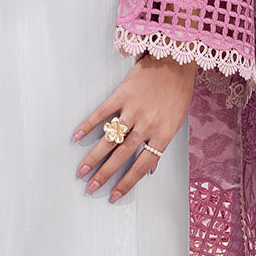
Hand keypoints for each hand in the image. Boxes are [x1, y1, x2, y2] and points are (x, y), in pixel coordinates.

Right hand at [72, 55, 197, 202]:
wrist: (176, 60)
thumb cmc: (178, 90)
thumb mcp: (176, 120)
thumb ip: (161, 143)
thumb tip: (151, 168)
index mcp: (163, 133)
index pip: (142, 165)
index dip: (126, 183)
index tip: (113, 196)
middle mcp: (147, 124)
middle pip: (122, 155)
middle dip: (105, 174)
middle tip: (90, 187)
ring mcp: (134, 109)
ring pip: (110, 139)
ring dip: (93, 157)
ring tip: (81, 171)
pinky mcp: (123, 94)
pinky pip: (102, 112)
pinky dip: (88, 125)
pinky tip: (77, 137)